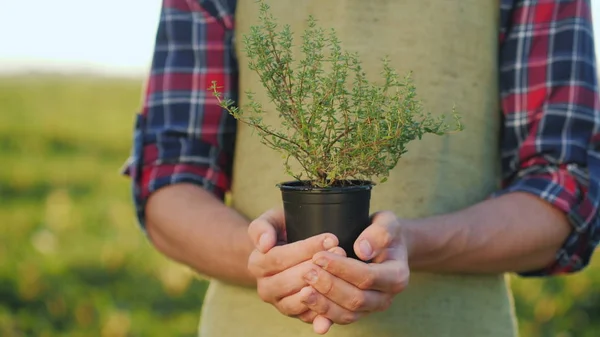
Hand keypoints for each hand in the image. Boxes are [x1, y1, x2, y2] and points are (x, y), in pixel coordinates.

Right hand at [247, 209, 343, 329]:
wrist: (285, 251)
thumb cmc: (282, 231)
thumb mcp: (271, 220)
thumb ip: (262, 227)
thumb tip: (264, 244)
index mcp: (256, 264)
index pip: (280, 258)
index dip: (306, 248)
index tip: (330, 238)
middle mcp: (265, 287)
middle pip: (290, 281)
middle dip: (317, 266)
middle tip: (340, 251)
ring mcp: (280, 303)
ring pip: (298, 301)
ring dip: (322, 287)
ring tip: (341, 270)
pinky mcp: (296, 315)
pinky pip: (309, 316)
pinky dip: (323, 309)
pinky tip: (339, 295)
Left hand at [300, 211, 409, 329]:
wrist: (387, 246)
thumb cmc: (385, 232)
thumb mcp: (388, 223)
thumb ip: (379, 233)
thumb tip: (362, 250)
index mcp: (397, 276)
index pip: (368, 277)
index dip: (342, 268)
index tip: (319, 256)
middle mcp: (386, 297)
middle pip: (356, 299)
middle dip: (329, 286)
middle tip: (307, 272)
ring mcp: (372, 307)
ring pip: (347, 314)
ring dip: (323, 304)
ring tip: (303, 290)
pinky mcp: (358, 312)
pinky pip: (340, 318)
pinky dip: (322, 314)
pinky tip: (307, 303)